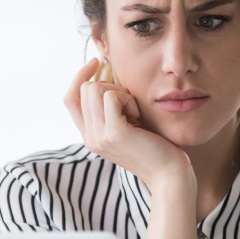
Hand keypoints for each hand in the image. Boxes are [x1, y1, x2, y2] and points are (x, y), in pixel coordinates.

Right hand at [64, 59, 192, 190]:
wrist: (169, 175)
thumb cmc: (155, 147)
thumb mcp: (127, 125)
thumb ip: (112, 109)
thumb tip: (105, 73)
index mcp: (90, 136)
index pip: (70, 99)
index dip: (80, 77)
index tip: (98, 63)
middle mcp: (90, 138)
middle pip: (84, 89)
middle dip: (110, 86)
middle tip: (131, 105)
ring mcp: (99, 137)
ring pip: (94, 89)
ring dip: (120, 92)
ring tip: (135, 112)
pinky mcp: (114, 133)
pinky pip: (112, 96)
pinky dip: (128, 98)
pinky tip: (139, 115)